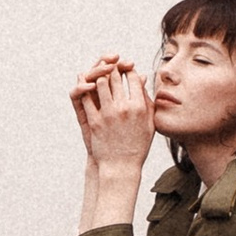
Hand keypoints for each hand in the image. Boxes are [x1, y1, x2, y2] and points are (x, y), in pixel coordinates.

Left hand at [71, 56, 156, 172]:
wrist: (121, 167)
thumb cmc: (137, 147)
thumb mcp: (149, 123)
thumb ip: (147, 100)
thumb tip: (143, 79)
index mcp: (139, 107)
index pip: (132, 78)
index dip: (128, 70)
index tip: (125, 69)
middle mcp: (124, 108)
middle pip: (115, 77)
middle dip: (113, 69)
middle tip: (110, 67)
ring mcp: (108, 114)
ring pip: (100, 83)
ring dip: (99, 76)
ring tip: (100, 76)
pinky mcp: (94, 121)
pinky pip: (87, 99)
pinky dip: (86, 89)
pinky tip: (88, 87)